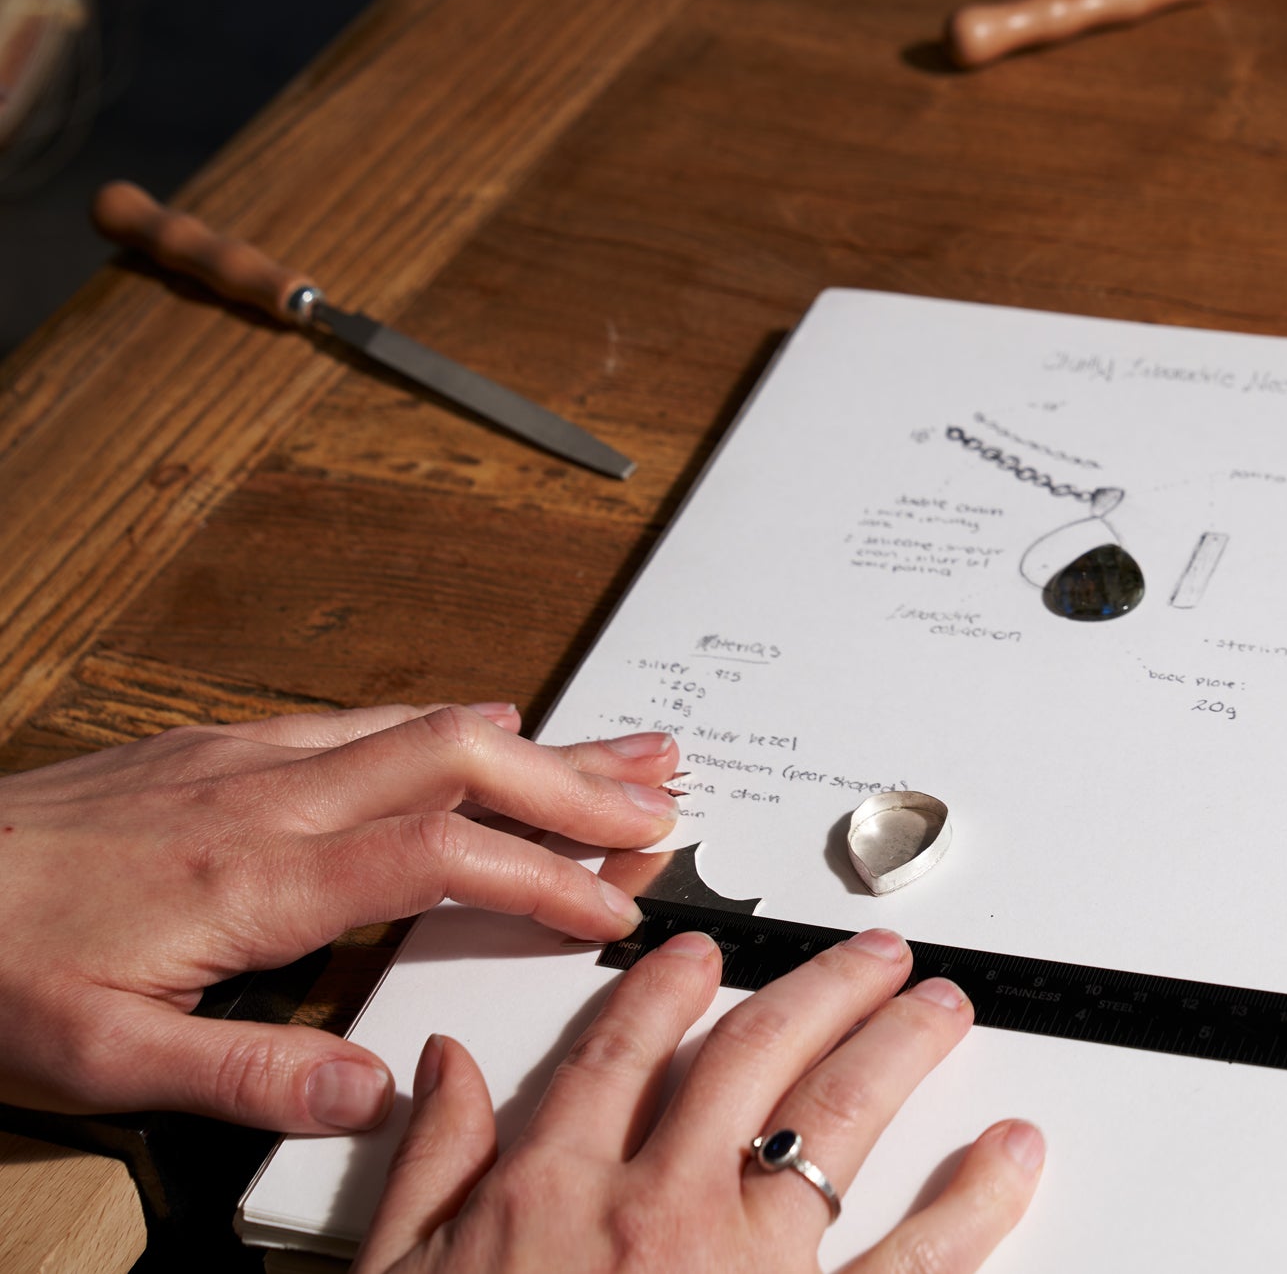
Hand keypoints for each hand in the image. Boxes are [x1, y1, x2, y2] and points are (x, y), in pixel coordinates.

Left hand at [0, 702, 680, 1132]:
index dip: (542, 877)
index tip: (614, 907)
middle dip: (577, 781)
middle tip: (664, 802)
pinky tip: (489, 722)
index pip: (438, 857)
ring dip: (539, 741)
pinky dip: (458, 722)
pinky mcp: (222, 750)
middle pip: (460, 761)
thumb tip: (372, 1090)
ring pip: (427, 727)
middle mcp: (267, 798)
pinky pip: (371, 719)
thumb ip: (245, 1076)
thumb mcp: (99, 1056)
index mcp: (253, 878)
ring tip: (626, 749)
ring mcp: (249, 761)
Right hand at [355, 929, 1042, 1273]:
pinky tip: (1009, 1158)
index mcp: (556, 1188)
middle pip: (757, 1054)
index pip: (625, 1049)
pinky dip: (975, 1200)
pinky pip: (918, 1257)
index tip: (705, 956)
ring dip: (900, 1046)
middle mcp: (662, 1206)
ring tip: (940, 1011)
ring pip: (842, 1115)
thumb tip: (444, 1072)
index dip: (669, 987)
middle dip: (824, 988)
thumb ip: (430, 1169)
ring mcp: (747, 1265)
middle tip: (872, 958)